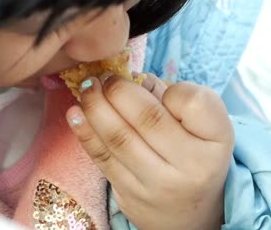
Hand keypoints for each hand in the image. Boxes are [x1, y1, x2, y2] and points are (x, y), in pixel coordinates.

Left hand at [66, 74, 233, 229]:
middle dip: (117, 90)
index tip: (153, 83)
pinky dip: (85, 132)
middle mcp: (190, 166)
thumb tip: (130, 77)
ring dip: (95, 106)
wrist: (188, 213)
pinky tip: (75, 112)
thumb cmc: (193, 155)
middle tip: (105, 77)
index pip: (193, 102)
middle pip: (147, 118)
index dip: (169, 87)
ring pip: (118, 138)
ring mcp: (157, 184)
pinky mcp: (129, 195)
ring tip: (87, 88)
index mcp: (216, 141)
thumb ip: (171, 98)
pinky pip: (102, 158)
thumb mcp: (201, 126)